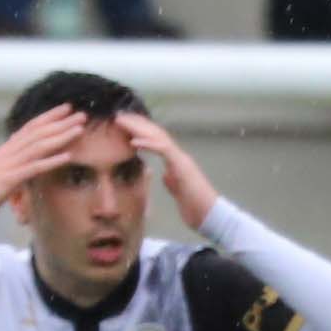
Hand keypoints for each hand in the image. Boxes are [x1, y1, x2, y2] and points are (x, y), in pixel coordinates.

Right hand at [0, 103, 96, 219]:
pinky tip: (67, 157)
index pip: (31, 126)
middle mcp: (10, 151)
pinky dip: (52, 161)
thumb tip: (28, 153)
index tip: (67, 107)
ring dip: (61, 137)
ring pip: (39, 146)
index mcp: (8, 147)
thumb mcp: (1, 168)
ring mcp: (10, 164)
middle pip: (39, 132)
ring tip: (79, 130)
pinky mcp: (10, 179)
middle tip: (81, 114)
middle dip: (61, 122)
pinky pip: (34, 168)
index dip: (50, 116)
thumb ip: (15, 158)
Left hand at [118, 110, 218, 228]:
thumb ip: (171, 180)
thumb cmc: (196, 206)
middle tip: (119, 116)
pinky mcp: (181, 167)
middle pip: (156, 133)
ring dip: (139, 128)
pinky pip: (163, 150)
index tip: (125, 124)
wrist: (210, 215)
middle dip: (137, 123)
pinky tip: (134, 142)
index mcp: (176, 162)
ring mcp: (181, 160)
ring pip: (159, 137)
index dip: (141, 130)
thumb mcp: (178, 190)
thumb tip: (164, 174)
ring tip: (122, 122)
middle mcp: (179, 156)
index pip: (157, 140)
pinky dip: (148, 144)